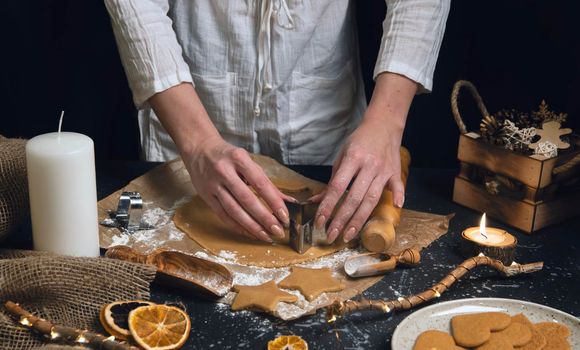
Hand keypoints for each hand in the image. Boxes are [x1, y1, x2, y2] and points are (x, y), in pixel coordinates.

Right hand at [184, 136, 292, 241]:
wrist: (198, 149)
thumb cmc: (228, 156)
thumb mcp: (248, 162)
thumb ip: (266, 182)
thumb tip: (288, 200)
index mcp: (239, 159)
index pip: (260, 183)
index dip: (274, 202)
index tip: (284, 216)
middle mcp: (224, 172)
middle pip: (247, 200)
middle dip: (264, 218)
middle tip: (278, 231)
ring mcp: (213, 185)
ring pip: (234, 211)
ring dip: (251, 226)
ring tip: (265, 236)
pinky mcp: (205, 196)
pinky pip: (223, 215)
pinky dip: (237, 226)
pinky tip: (249, 233)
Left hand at [312, 72, 415, 243]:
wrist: (383, 124)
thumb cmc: (359, 140)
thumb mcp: (342, 155)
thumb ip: (332, 179)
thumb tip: (317, 200)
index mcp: (353, 159)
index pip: (337, 187)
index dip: (328, 206)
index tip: (320, 221)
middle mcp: (369, 166)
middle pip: (354, 198)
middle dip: (341, 219)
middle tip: (331, 236)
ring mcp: (384, 170)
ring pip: (371, 199)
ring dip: (359, 219)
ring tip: (348, 235)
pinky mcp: (395, 172)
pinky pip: (398, 186)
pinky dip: (399, 197)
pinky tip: (396, 207)